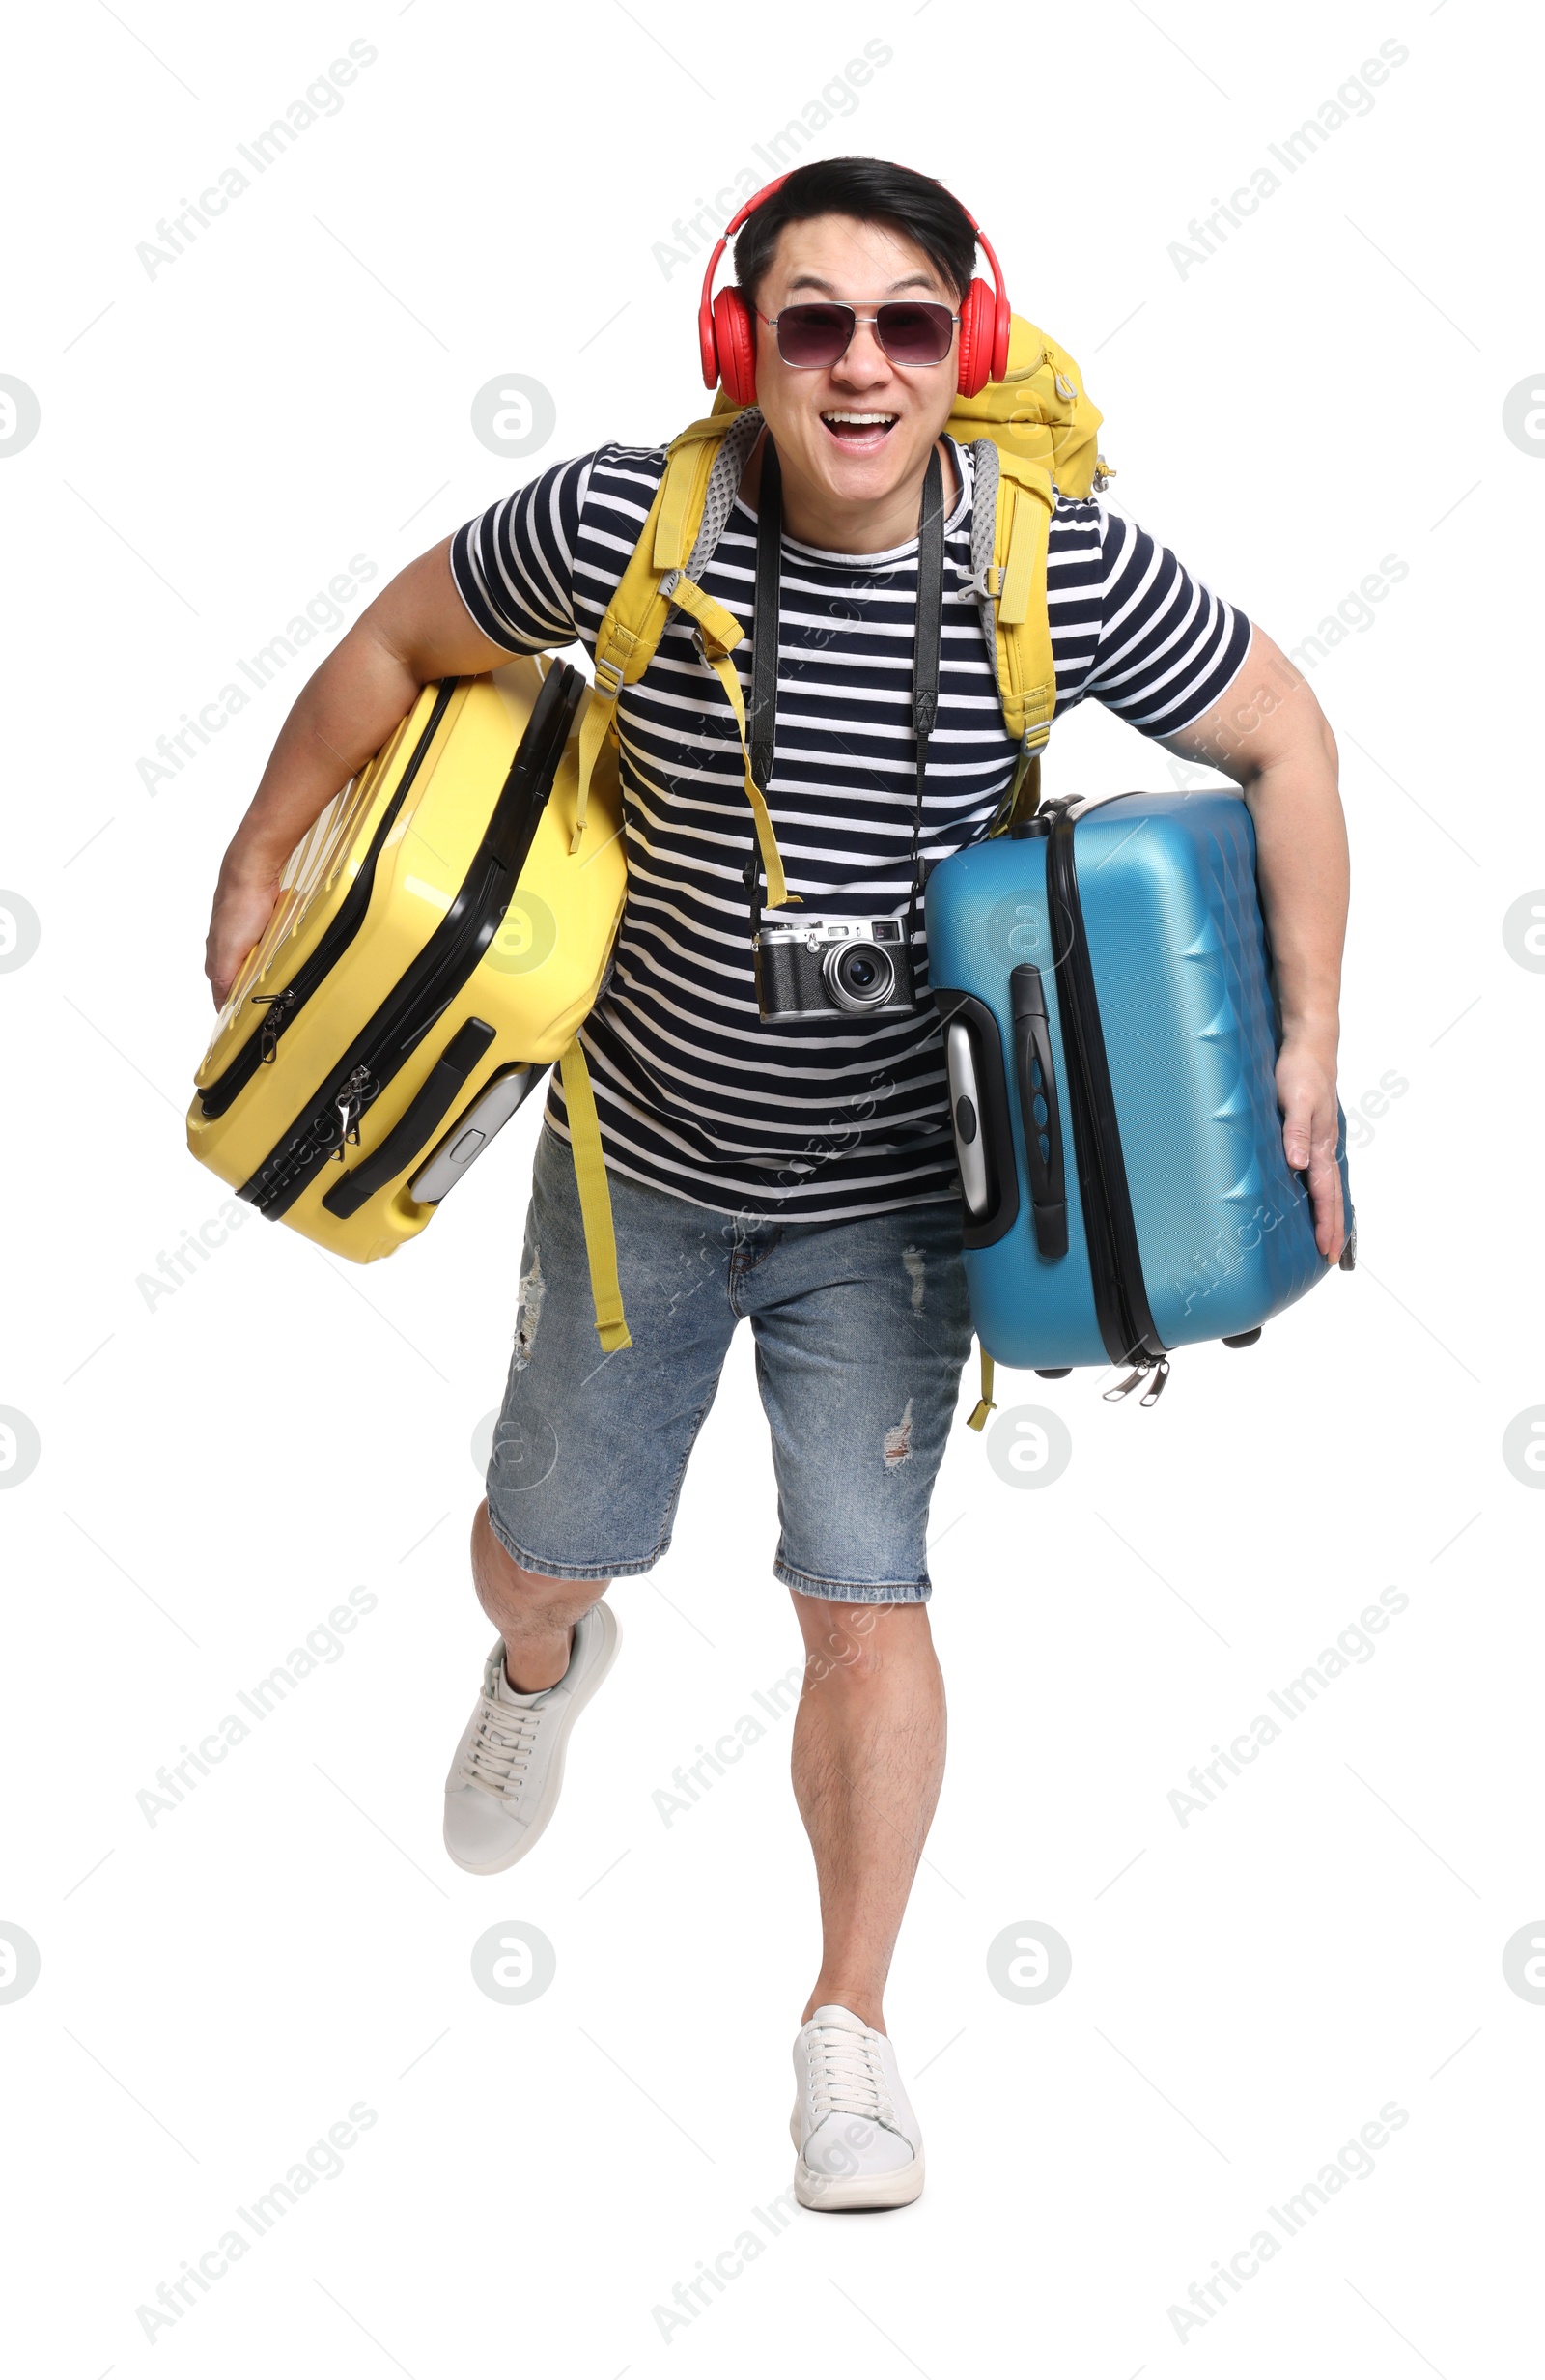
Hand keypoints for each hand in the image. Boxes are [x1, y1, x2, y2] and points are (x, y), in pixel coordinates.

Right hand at [205, 861, 282, 1009]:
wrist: (251, 872)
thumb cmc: (240, 906)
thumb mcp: (230, 951)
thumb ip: (225, 978)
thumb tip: (223, 1003)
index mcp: (216, 960)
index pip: (221, 995)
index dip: (231, 1011)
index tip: (243, 1025)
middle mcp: (223, 950)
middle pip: (236, 981)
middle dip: (249, 993)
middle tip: (264, 1006)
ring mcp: (239, 936)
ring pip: (251, 964)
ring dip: (261, 973)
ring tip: (274, 982)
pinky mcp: (255, 925)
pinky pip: (264, 946)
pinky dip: (270, 953)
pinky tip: (278, 954)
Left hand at [1276, 1032, 1345, 1261]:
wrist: (1311, 1044)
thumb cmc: (1300, 1071)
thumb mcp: (1295, 1101)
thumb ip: (1295, 1133)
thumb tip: (1299, 1166)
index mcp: (1321, 1145)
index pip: (1325, 1194)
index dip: (1326, 1223)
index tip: (1326, 1250)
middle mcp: (1326, 1147)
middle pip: (1333, 1196)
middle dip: (1334, 1227)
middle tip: (1333, 1257)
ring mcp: (1323, 1141)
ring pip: (1331, 1185)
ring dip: (1332, 1212)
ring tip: (1333, 1236)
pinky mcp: (1317, 1133)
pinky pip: (1324, 1171)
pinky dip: (1326, 1191)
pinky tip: (1320, 1197)